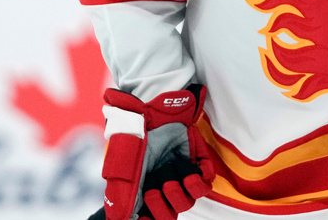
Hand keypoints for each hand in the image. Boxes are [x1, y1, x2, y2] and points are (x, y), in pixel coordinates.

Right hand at [96, 84, 213, 219]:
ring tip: (169, 177)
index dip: (154, 218)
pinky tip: (188, 174)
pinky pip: (206, 183)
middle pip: (173, 213)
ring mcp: (181, 175)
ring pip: (189, 201)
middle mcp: (165, 186)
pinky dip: (198, 181)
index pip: (157, 217)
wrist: (148, 117)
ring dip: (178, 193)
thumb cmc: (133, 144)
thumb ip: (121, 203)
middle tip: (153, 190)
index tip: (147, 217)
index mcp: (147, 192)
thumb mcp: (121, 175)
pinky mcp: (196, 162)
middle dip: (163, 207)